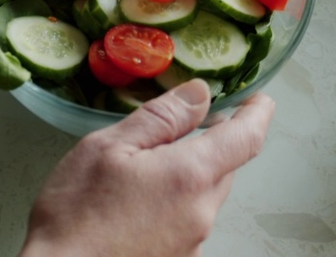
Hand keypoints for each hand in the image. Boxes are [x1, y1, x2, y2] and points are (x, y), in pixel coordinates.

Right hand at [19, 82, 274, 256]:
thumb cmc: (76, 215)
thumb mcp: (109, 147)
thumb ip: (160, 118)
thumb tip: (199, 94)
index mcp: (190, 175)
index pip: (246, 138)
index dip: (257, 114)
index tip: (260, 100)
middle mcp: (201, 212)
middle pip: (225, 167)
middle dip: (214, 143)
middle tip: (187, 126)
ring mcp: (192, 242)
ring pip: (206, 195)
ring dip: (190, 175)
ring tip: (147, 168)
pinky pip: (189, 221)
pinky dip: (175, 203)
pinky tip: (140, 203)